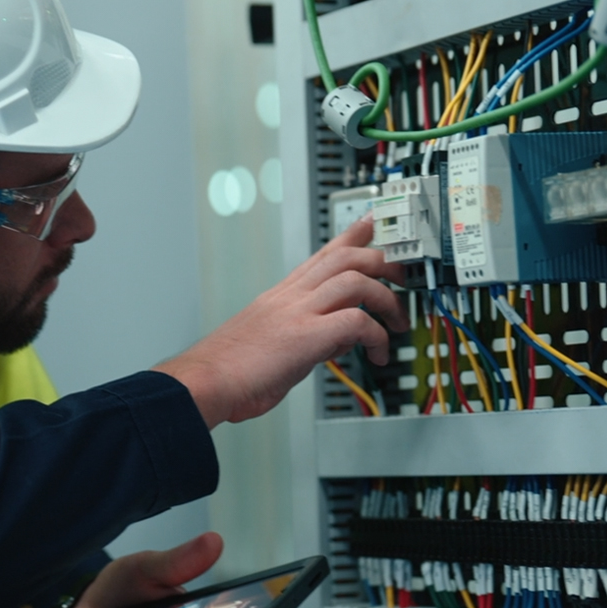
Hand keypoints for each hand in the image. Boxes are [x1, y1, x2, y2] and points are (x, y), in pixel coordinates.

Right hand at [153, 217, 405, 426]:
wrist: (203, 383)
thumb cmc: (227, 371)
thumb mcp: (266, 342)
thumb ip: (298, 335)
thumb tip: (323, 345)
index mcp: (280, 296)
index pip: (322, 254)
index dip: (353, 235)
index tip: (374, 224)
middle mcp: (289, 297)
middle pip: (346, 257)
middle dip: (383, 263)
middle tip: (402, 282)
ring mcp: (297, 313)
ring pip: (355, 279)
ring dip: (386, 299)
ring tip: (396, 322)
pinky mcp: (305, 337)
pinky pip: (355, 322)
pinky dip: (375, 336)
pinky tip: (377, 354)